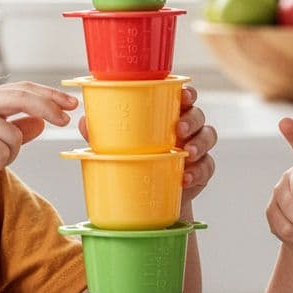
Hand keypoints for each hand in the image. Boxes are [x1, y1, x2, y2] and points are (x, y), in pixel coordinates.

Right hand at [0, 82, 76, 199]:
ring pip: (14, 137)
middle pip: (22, 98)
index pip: (20, 90)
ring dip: (7, 156)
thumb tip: (41, 122)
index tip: (70, 103)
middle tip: (66, 119)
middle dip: (49, 107)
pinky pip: (2, 153)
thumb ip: (13, 130)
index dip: (48, 95)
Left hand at [75, 86, 216, 203]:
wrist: (148, 199)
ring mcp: (197, 148)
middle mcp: (187, 128)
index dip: (187, 93)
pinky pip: (208, 166)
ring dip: (200, 144)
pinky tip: (185, 178)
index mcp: (168, 114)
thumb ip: (103, 132)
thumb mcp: (116, 146)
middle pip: (198, 114)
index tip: (183, 95)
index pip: (184, 96)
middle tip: (180, 130)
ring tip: (187, 154)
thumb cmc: (134, 160)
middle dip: (192, 119)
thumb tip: (83, 121)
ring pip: (208, 137)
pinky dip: (198, 171)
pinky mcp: (202, 170)